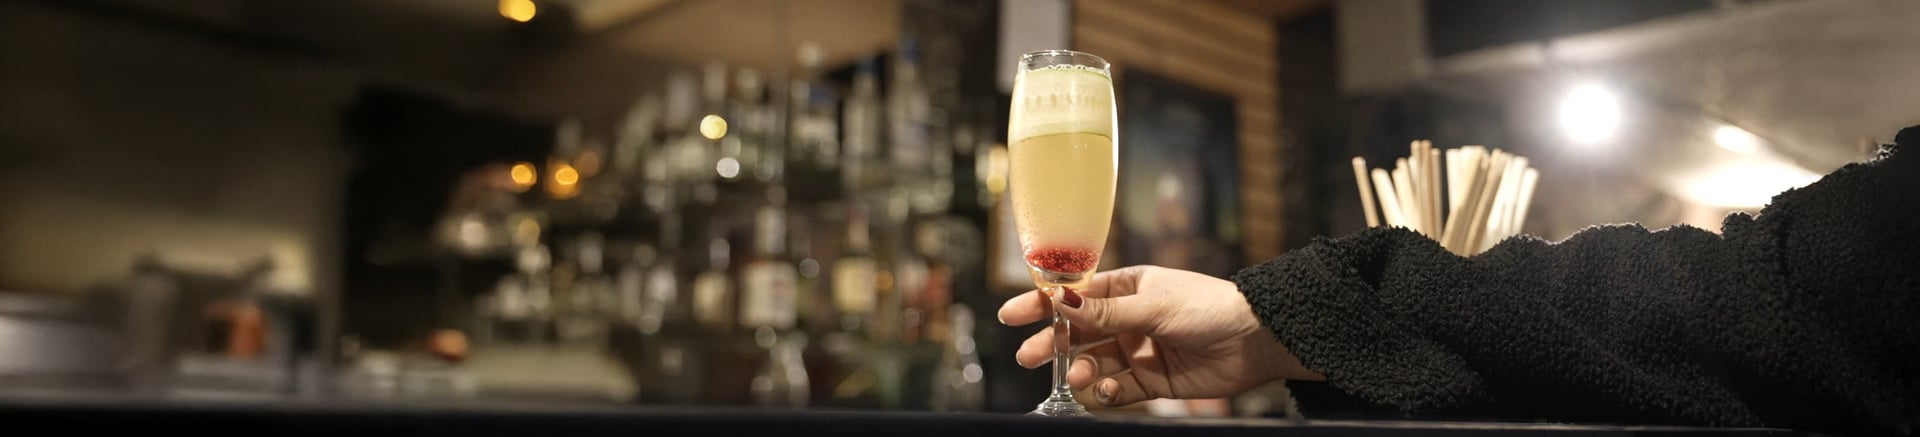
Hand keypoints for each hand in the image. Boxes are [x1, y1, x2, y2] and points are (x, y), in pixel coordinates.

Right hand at [998, 265, 1321, 406]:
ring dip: (1082, 370)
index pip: (1076, 295)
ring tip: (1078, 376)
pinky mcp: (1152, 380)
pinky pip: (1118, 389)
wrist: (1254, 341)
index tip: (1012, 314)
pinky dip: (1106, 392)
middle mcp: (1129, 318)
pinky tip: (1102, 390)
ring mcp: (1139, 350)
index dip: (1042, 304)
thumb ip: (1103, 310)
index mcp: (1128, 287)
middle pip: (1078, 333)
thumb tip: (1058, 300)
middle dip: (1052, 344)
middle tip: (1029, 356)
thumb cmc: (1208, 307)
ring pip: (1095, 363)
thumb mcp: (1151, 305)